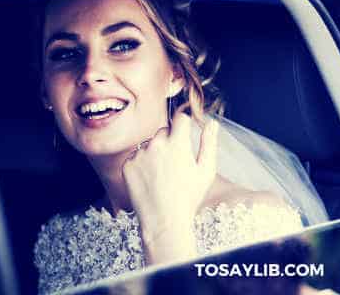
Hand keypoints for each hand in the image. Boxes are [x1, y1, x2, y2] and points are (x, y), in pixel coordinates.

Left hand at [122, 113, 218, 262]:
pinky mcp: (127, 165)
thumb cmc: (188, 197)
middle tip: (175, 164)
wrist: (163, 221)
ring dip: (154, 152)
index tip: (185, 134)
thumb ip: (209, 143)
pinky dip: (141, 165)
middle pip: (163, 131)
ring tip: (162, 176)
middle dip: (169, 141)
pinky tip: (150, 181)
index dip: (184, 125)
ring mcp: (139, 154)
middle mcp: (156, 144)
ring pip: (148, 144)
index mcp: (177, 142)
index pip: (180, 118)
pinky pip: (135, 157)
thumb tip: (212, 123)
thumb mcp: (206, 170)